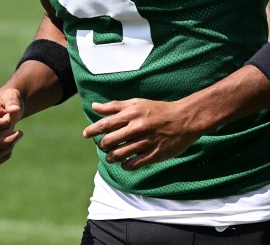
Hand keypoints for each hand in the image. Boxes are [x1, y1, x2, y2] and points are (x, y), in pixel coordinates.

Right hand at [0, 88, 25, 166]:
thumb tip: (14, 110)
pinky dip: (5, 156)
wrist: (4, 110)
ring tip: (15, 139)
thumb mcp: (11, 97)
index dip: (7, 124)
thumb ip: (12, 102)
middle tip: (20, 133)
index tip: (11, 117)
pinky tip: (10, 145)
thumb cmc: (7, 102)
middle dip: (9, 141)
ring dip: (8, 149)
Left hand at [82, 98, 204, 170]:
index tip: (85, 134)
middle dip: (103, 145)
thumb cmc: (158, 110)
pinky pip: (134, 164)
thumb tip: (94, 106)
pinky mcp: (155, 154)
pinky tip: (125, 163)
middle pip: (110, 141)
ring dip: (112, 157)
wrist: (184, 118)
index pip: (106, 124)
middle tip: (103, 146)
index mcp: (132, 114)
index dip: (93, 130)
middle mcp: (137, 128)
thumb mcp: (137, 103)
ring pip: (120, 155)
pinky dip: (126, 165)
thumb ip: (114, 106)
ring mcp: (146, 142)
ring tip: (112, 156)